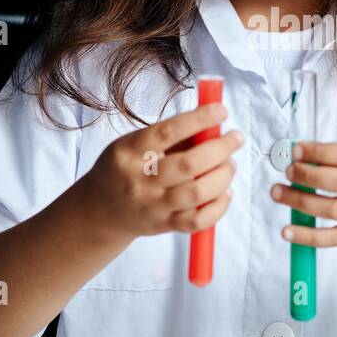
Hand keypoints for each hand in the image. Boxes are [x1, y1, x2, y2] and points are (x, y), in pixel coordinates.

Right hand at [82, 101, 242, 240]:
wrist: (101, 210)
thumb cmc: (125, 168)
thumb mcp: (134, 143)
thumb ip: (170, 135)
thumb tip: (212, 121)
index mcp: (129, 152)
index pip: (168, 132)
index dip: (199, 120)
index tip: (221, 111)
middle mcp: (140, 181)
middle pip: (189, 164)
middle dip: (220, 148)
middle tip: (235, 138)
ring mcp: (153, 206)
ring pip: (197, 193)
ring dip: (223, 176)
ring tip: (230, 164)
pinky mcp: (164, 226)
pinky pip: (198, 220)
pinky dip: (219, 206)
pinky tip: (225, 192)